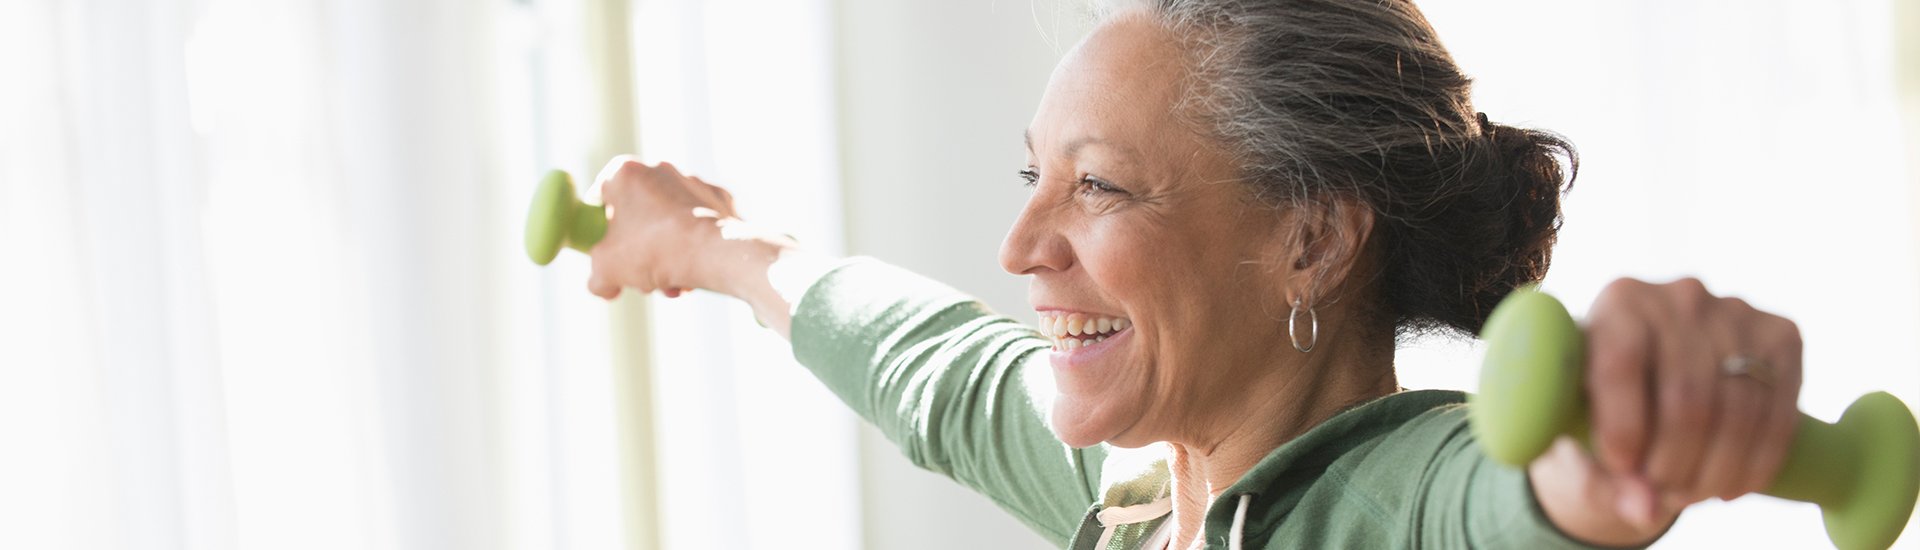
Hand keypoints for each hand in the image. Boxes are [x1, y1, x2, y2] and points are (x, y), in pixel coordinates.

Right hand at [585, 156, 740, 299]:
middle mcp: (660, 168)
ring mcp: (694, 182)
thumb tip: (604, 287)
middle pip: (637, 215)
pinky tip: (693, 274)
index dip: (598, 226)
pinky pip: (698, 225)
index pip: (600, 195)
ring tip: (670, 285)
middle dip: (637, 251)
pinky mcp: (721, 198)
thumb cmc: (654, 251)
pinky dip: (693, 248)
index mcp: (626, 173)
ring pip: (668, 223)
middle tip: (640, 278)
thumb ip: (596, 278)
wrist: (717, 252)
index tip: (604, 249)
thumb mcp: (606, 270)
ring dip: (665, 257)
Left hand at [1529, 277, 1803, 545]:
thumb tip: (1644, 510)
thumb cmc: (1604, 403)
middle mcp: (1679, 296)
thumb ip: (1603, 473)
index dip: (1622, 427)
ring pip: (1739, 410)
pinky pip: (1779, 412)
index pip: (1621, 364)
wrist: (1657, 374)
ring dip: (1716, 470)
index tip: (1623, 470)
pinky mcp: (1782, 336)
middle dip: (1675, 462)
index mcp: (1618, 301)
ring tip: (1690, 495)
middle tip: (1661, 494)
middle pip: (1687, 396)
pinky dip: (1758, 462)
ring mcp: (1737, 312)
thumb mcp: (1585, 432)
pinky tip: (1731, 487)